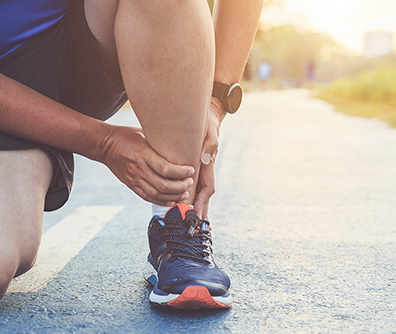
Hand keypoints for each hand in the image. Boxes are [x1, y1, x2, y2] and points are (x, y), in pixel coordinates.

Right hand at [100, 125, 194, 205]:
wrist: (105, 145)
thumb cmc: (127, 135)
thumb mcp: (145, 133)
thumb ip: (159, 142)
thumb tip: (179, 143)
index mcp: (144, 154)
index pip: (166, 169)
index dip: (181, 172)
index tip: (191, 170)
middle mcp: (139, 169)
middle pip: (163, 185)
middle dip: (180, 187)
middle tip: (190, 183)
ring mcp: (134, 179)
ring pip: (156, 194)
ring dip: (173, 196)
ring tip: (184, 193)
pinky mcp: (131, 185)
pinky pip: (147, 197)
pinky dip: (160, 201)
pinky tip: (171, 200)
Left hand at [194, 98, 224, 217]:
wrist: (209, 115)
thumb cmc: (210, 123)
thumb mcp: (211, 131)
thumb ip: (210, 144)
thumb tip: (205, 159)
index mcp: (209, 165)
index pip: (207, 188)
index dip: (202, 201)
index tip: (196, 212)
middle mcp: (205, 170)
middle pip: (204, 195)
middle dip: (200, 211)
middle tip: (194, 227)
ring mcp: (201, 169)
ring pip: (198, 192)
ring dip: (195, 208)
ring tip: (191, 223)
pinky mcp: (195, 166)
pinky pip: (192, 184)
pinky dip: (189, 196)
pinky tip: (184, 205)